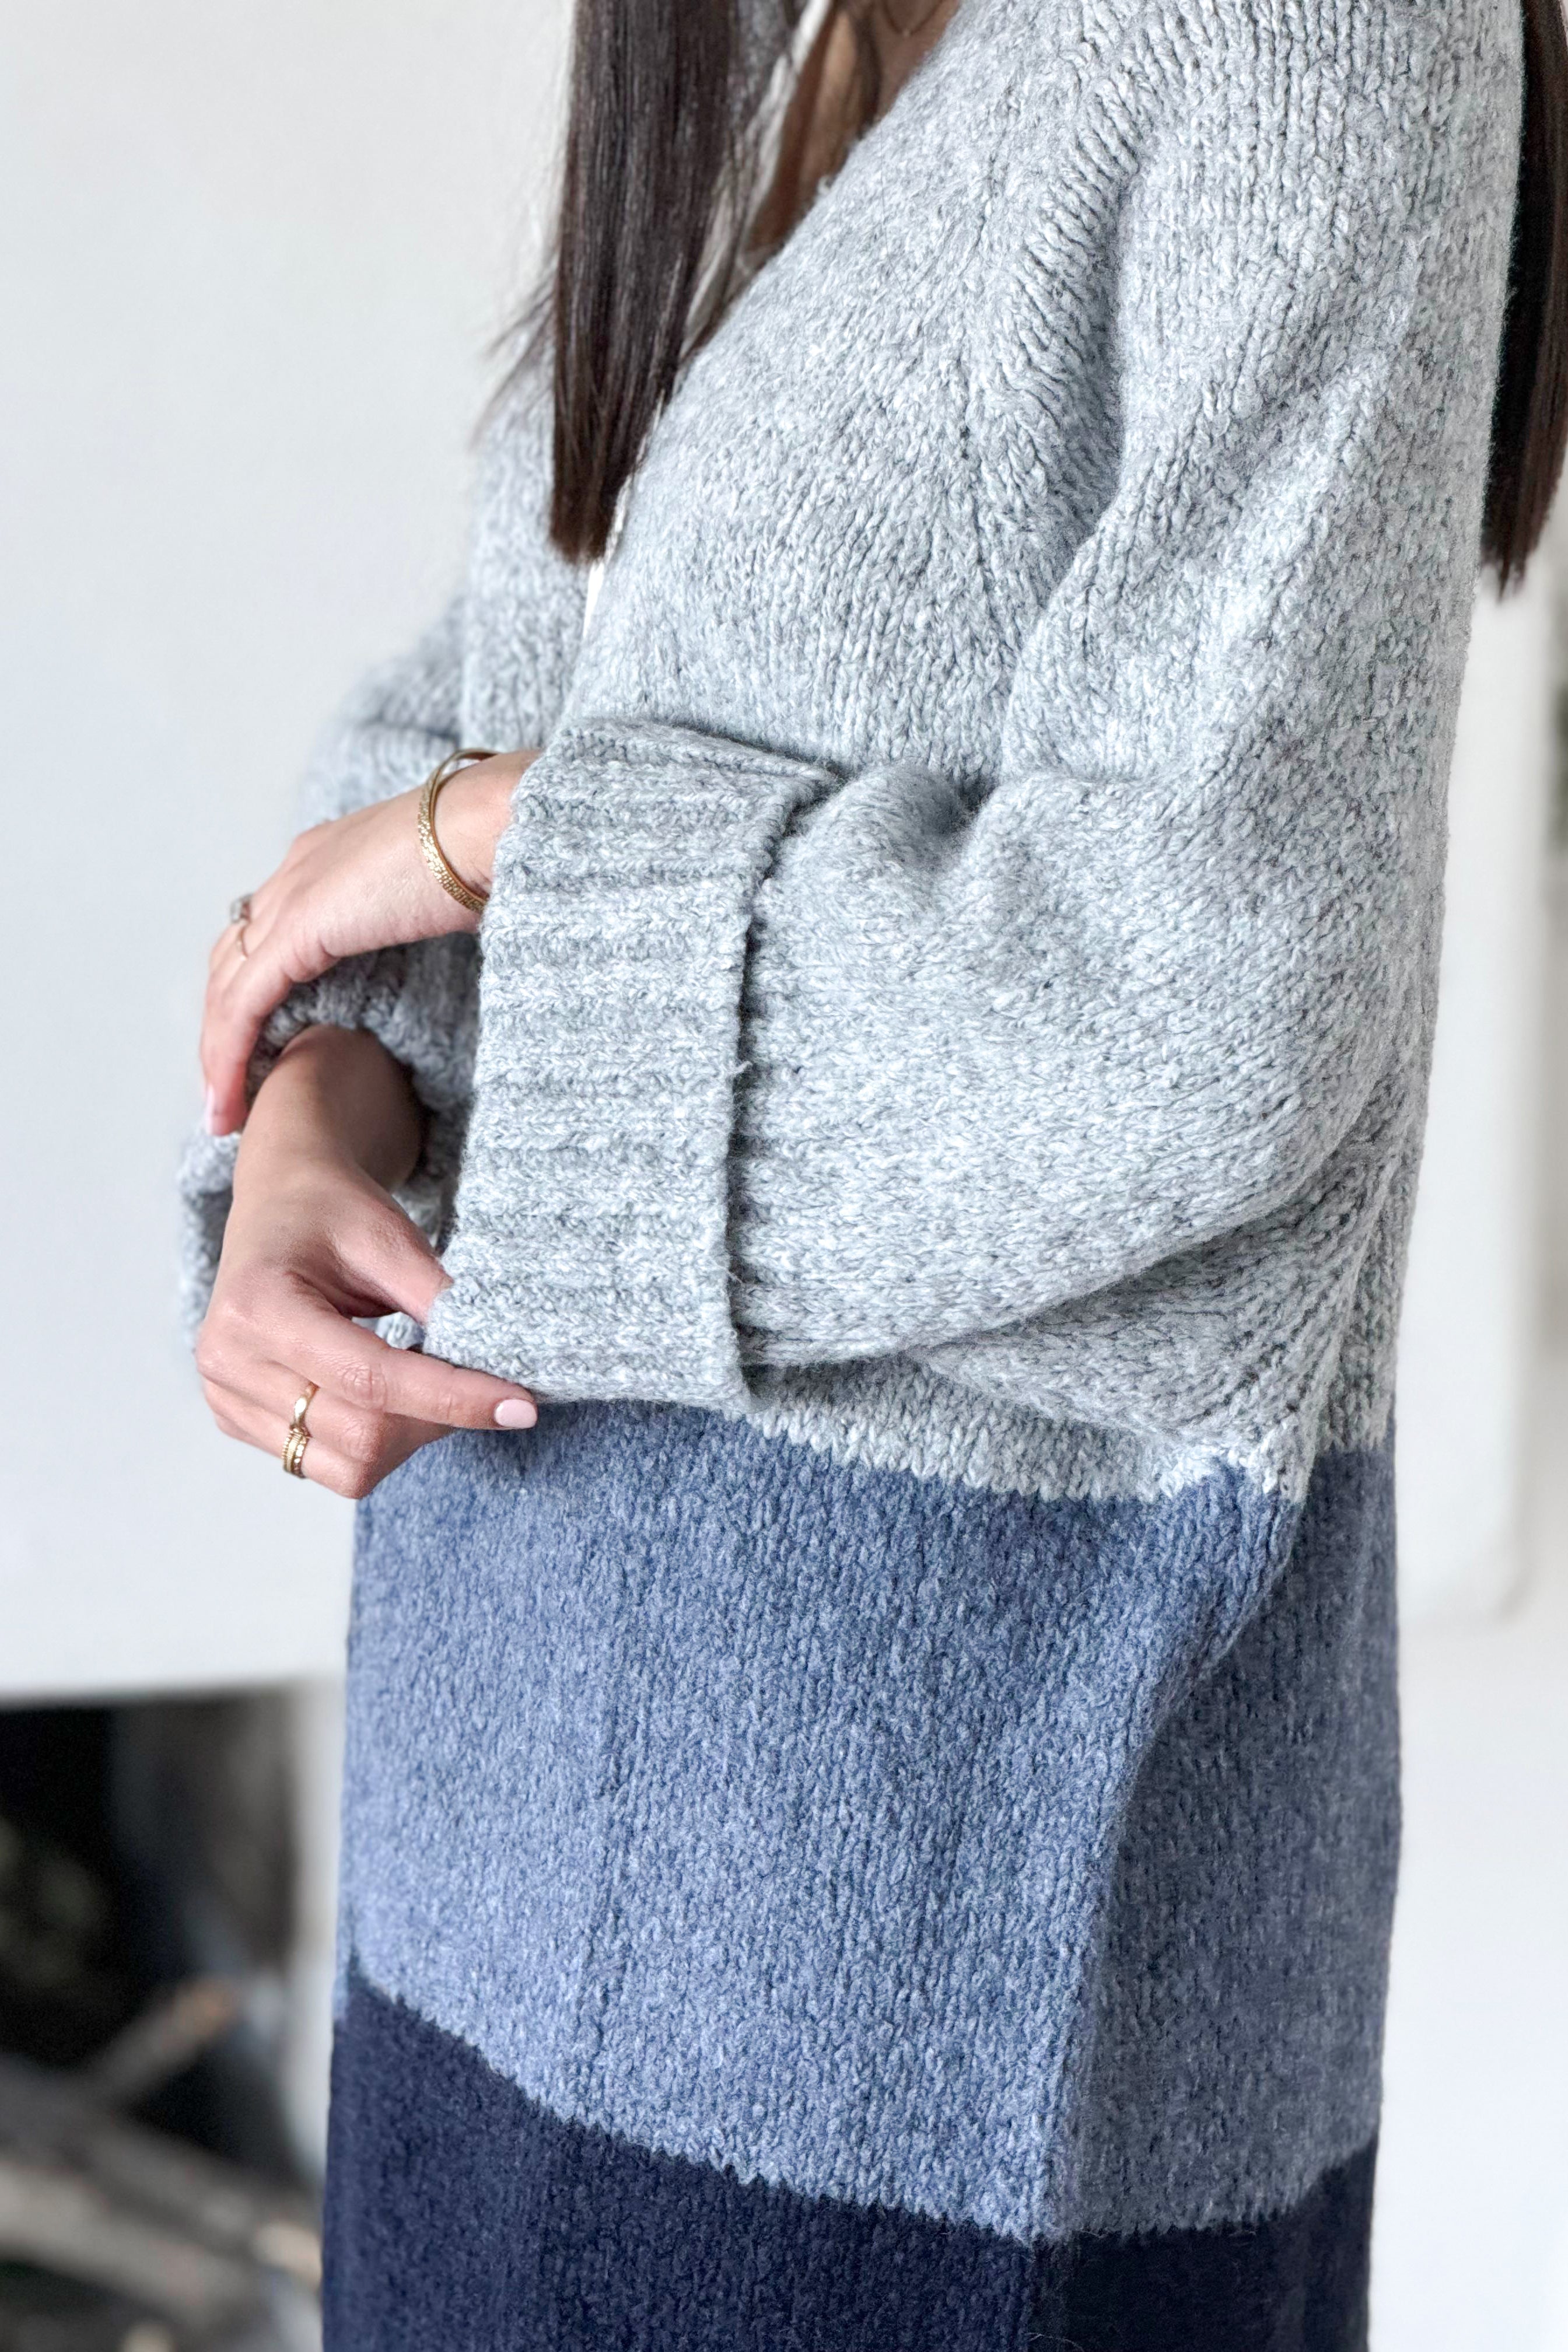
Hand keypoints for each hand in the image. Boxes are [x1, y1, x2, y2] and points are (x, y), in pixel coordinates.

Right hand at [196, 1025, 536, 1497]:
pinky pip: (326, 1465)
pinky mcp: (236, 1419)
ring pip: (348, 1468)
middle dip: (437, 1418)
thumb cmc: (331, 1211)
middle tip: (476, 1383)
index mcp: (257, 1307)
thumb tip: (496, 1362)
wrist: (279, 1203)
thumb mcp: (389, 1235)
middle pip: (362, 1435)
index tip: (520, 1406)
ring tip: (425, 1383)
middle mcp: (229, 1362)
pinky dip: (375, 1441)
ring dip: (408, 1437)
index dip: (453, 1398)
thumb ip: (436, 1299)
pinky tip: (386, 1395)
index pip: (370, 1380)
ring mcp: (227, 1397)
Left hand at [202, 749, 536, 1137]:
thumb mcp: (444, 897)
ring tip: (224, 1116)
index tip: (267, 1051)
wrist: (498, 822)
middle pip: (232, 962)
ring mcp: (291, 897)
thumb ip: (420, 923)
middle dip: (225, 1031)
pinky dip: (230, 1055)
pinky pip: (244, 1004)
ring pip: (227, 987)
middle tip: (232, 1094)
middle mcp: (296, 872)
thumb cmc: (497, 854)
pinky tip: (230, 1100)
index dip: (257, 994)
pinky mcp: (299, 928)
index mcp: (328, 859)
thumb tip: (445, 951)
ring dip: (219, 1056)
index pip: (267, 934)